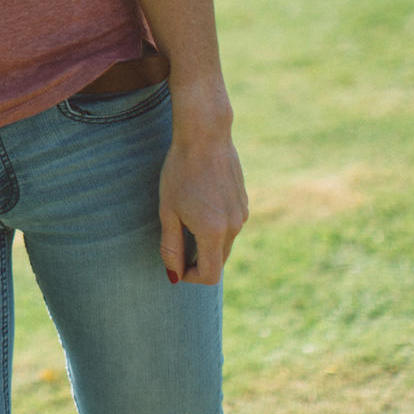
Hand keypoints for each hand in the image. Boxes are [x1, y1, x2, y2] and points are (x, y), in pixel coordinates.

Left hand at [158, 101, 248, 285]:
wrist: (205, 136)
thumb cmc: (180, 171)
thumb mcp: (168, 210)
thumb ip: (171, 246)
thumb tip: (173, 274)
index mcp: (214, 232)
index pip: (209, 275)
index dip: (190, 276)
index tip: (175, 265)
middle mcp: (234, 227)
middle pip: (218, 261)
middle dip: (198, 261)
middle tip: (176, 244)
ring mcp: (242, 214)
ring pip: (225, 243)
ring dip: (206, 242)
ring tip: (185, 217)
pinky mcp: (244, 202)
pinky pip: (231, 226)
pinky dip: (216, 227)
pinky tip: (199, 203)